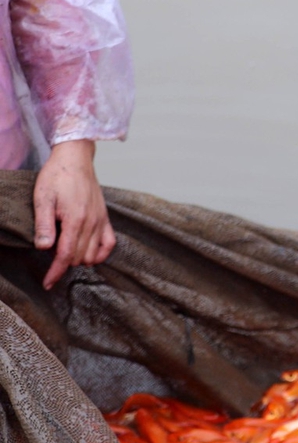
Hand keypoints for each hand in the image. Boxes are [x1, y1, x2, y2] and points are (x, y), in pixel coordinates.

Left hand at [33, 139, 114, 288]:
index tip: (47, 283)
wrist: (75, 159)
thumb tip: (44, 248)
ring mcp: (101, 221)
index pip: (66, 254)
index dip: (56, 271)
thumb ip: (44, 224)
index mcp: (75, 219)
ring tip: (64, 253)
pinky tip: (90, 256)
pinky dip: (100, 254)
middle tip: (49, 258)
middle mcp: (91, 223)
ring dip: (79, 259)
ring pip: (93, 253)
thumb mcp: (42, 198)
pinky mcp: (105, 218)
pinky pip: (109, 243)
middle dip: (64, 263)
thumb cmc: (57, 176)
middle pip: (79, 257)